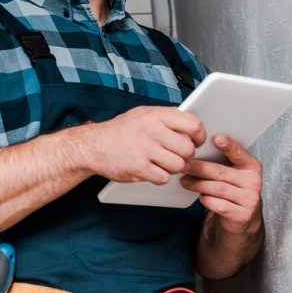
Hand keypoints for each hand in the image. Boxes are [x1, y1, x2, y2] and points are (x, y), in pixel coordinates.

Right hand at [79, 106, 206, 184]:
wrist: (92, 145)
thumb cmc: (119, 131)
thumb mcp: (142, 114)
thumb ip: (165, 117)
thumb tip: (191, 124)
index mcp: (155, 115)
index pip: (193, 124)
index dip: (199, 135)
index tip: (196, 141)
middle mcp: (151, 130)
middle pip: (187, 149)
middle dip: (184, 156)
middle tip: (174, 155)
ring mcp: (145, 149)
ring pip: (178, 165)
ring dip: (171, 168)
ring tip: (159, 162)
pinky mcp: (139, 168)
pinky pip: (164, 178)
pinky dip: (159, 177)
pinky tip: (149, 169)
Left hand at [180, 135, 262, 234]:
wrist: (241, 215)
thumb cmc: (231, 186)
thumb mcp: (230, 171)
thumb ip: (219, 160)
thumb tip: (193, 149)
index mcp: (251, 165)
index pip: (239, 153)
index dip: (228, 146)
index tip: (216, 138)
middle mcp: (254, 181)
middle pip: (221, 172)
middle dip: (199, 168)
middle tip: (183, 166)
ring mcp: (249, 199)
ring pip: (218, 189)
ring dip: (197, 184)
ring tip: (184, 181)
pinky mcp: (242, 215)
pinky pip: (219, 205)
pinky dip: (206, 200)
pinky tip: (200, 196)